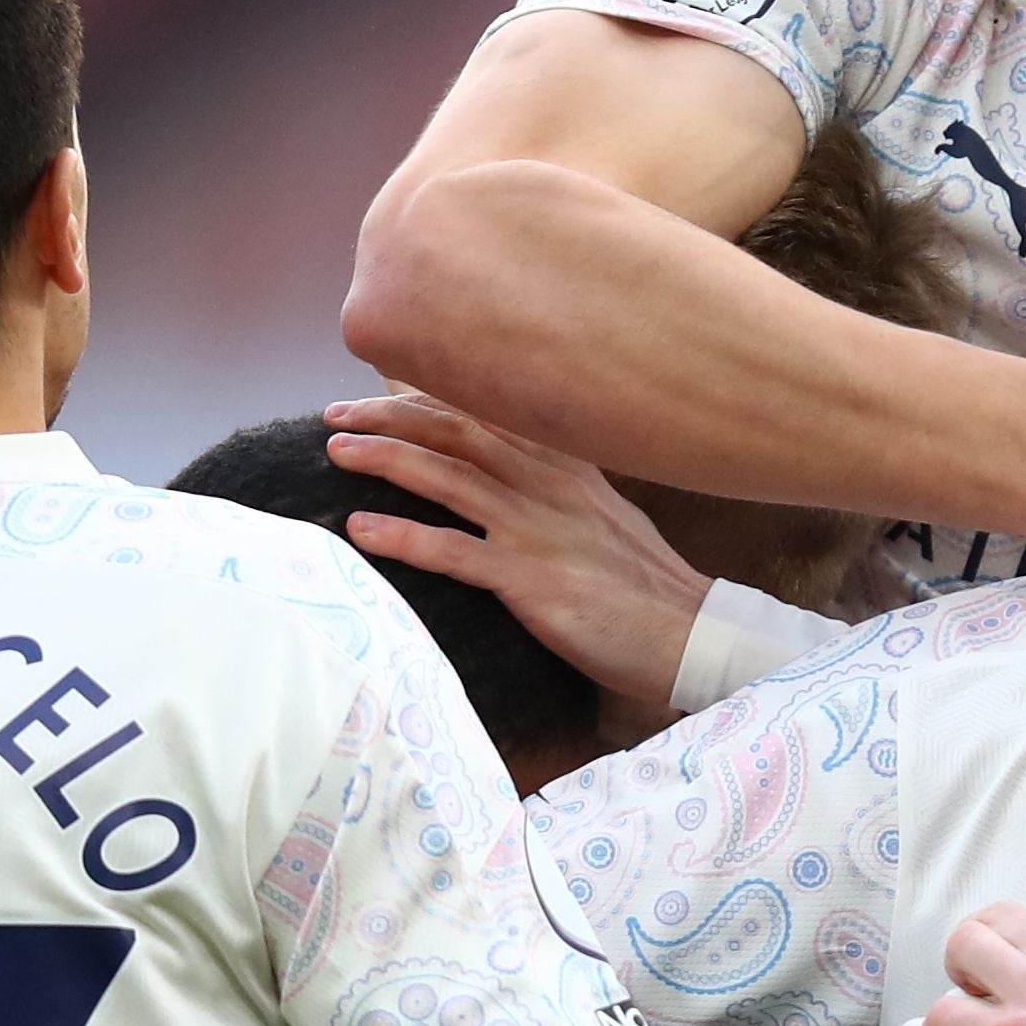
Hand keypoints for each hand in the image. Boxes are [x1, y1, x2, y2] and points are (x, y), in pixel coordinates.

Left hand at [324, 392, 713, 703]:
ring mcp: (539, 529)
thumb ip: (559, 481)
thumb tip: (516, 465)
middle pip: (456, 428)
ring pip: (448, 477)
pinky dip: (402, 535)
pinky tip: (362, 529)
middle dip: (389, 415)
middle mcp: (549, 483)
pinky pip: (453, 551)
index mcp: (566, 462)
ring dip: (386, 459)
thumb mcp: (604, 512)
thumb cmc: (645, 583)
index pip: (484, 410)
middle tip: (335, 414)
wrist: (690, 634)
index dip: (424, 395)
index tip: (375, 391)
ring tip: (337, 451)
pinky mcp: (531, 579)